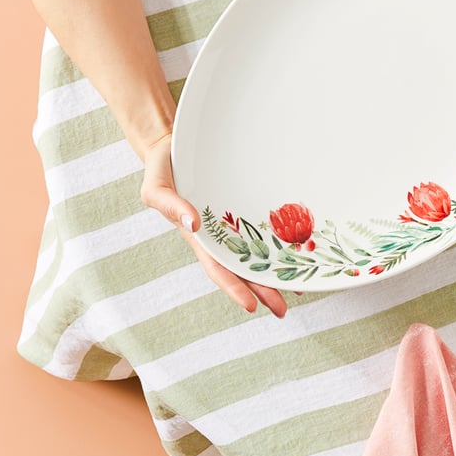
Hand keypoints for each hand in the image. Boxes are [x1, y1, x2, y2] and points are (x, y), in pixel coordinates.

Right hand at [140, 132, 287, 317]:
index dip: (235, 289)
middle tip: (283, 311)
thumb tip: (192, 224)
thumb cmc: (163, 168)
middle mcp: (220, 236)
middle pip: (245, 269)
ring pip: (259, 252)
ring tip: (299, 287)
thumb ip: (169, 206)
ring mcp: (235, 224)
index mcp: (200, 239)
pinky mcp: (246, 206)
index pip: (219, 270)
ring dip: (277, 272)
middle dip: (263, 291)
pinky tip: (299, 248)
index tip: (251, 306)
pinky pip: (266, 227)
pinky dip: (281, 241)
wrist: (175, 145)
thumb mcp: (156, 188)